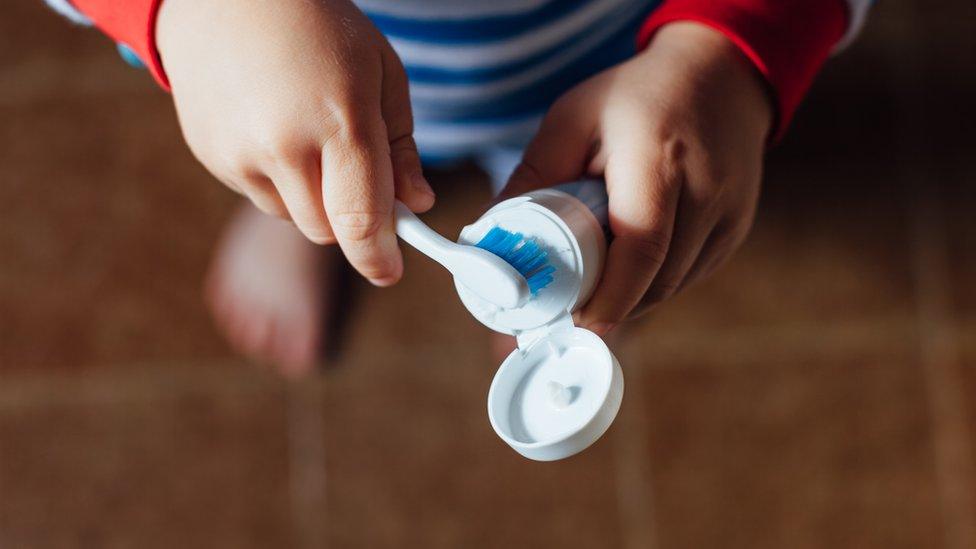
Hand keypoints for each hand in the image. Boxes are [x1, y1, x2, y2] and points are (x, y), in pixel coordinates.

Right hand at [156, 0, 433, 285]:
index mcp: (340, 120)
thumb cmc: (322, 31)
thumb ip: (401, 148)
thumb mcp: (382, 76)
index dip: (379, 258)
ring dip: (314, 200)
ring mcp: (240, 153)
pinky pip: (259, 195)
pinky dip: (277, 181)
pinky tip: (274, 128)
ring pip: (294, 217)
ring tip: (309, 136)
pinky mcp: (211, 155)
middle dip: (350, 219)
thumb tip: (417, 205)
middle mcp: (284, 144)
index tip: (391, 272)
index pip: (361, 219)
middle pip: (328, 231)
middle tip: (358, 180)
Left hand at [500, 22, 771, 334]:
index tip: (575, 324)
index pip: (640, 245)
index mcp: (659, 159)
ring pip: (673, 286)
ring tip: (592, 287)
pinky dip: (654, 284)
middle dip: (609, 305)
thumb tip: (491, 235)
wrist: (719, 75)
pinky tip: (628, 268)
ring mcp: (729, 214)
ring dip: (631, 298)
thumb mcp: (573, 119)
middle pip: (656, 278)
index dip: (609, 296)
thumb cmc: (636, 96)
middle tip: (565, 312)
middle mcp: (705, 190)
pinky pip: (688, 276)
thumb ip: (534, 175)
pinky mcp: (735, 230)